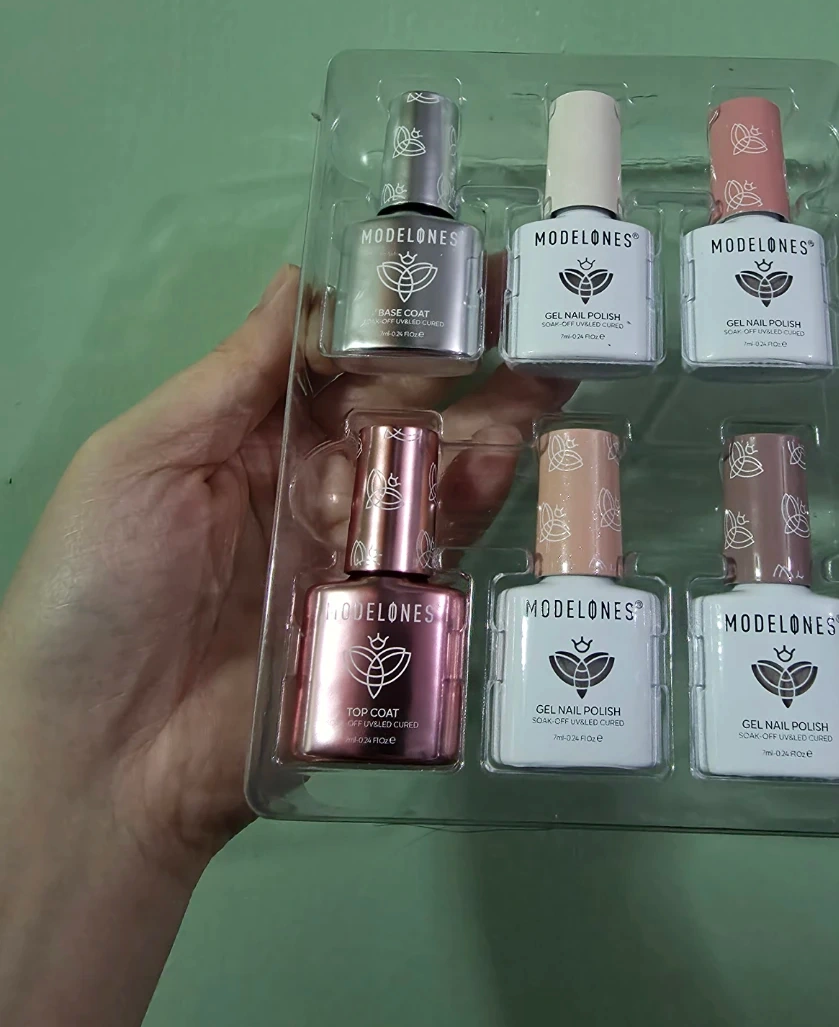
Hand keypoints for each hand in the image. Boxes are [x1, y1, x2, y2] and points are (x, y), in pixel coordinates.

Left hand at [0, 265, 570, 880]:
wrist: (104, 762)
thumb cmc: (99, 591)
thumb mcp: (138, 461)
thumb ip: (227, 376)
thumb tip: (298, 278)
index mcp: (246, 439)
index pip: (335, 359)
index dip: (393, 312)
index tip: (454, 264)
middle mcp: (309, 487)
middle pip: (399, 411)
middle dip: (466, 357)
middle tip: (535, 305)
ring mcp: (350, 555)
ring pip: (432, 475)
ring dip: (491, 420)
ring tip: (551, 370)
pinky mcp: (384, 621)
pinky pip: (440, 555)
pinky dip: (476, 506)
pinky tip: (508, 461)